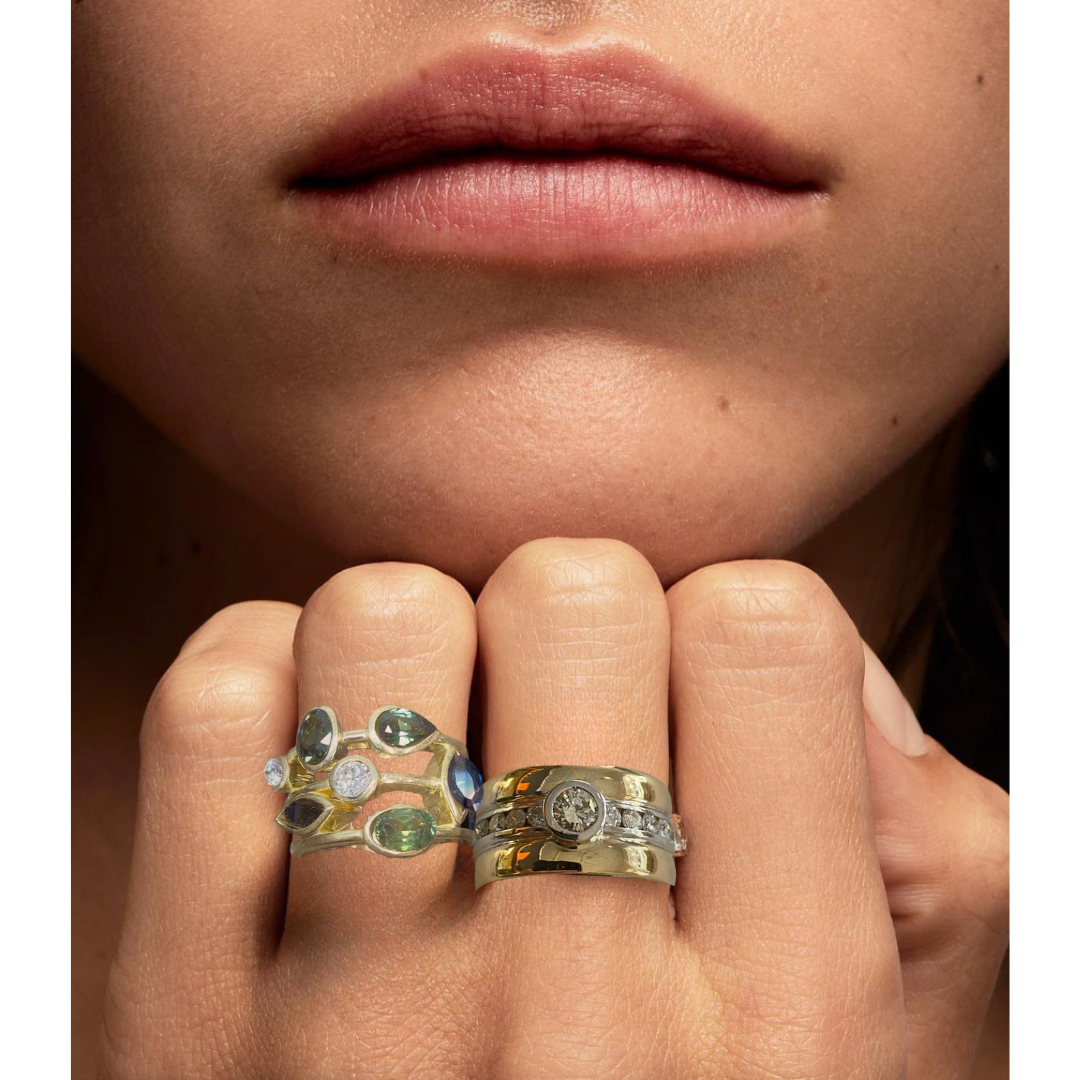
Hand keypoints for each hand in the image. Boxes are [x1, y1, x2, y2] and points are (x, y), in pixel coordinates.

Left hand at [99, 539, 1007, 1078]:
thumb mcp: (900, 1060)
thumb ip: (914, 838)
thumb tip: (805, 655)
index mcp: (788, 1032)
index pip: (766, 628)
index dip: (732, 625)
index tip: (700, 695)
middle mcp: (569, 1023)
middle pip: (569, 588)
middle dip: (572, 617)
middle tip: (565, 712)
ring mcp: (354, 1021)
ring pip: (381, 612)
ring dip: (414, 636)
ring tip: (440, 737)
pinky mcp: (178, 1016)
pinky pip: (216, 705)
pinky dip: (265, 690)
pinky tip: (319, 773)